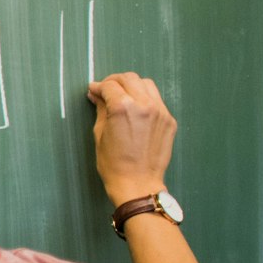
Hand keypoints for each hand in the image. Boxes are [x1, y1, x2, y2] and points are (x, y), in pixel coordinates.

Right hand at [87, 72, 175, 205]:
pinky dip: (145, 99)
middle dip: (115, 81)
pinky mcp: (169, 120)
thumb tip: (97, 95)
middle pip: (129, 79)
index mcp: (123, 107)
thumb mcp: (100, 134)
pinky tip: (137, 110)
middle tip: (106, 90)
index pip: (109, 85)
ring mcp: (160, 111)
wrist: (138, 183)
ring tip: (123, 96)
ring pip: (146, 84)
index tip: (93, 91)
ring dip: (132, 86)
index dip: (98, 87)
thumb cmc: (113, 163)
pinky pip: (156, 100)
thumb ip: (101, 109)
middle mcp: (144, 104)